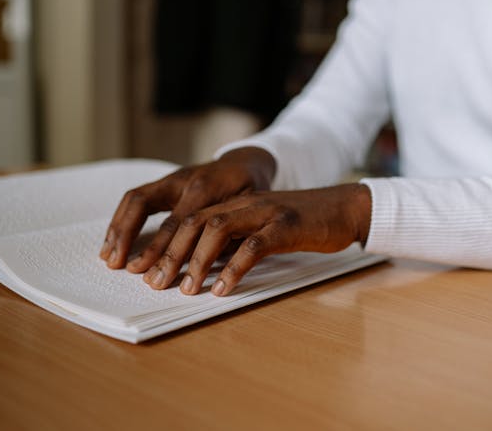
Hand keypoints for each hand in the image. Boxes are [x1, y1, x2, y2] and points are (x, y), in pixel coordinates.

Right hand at [99, 147, 275, 270]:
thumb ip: (230, 232)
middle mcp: (182, 180)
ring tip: (108, 256)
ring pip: (134, 199)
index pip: (177, 222)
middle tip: (117, 265)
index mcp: (205, 188)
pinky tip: (114, 240)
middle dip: (127, 236)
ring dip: (118, 228)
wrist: (245, 162)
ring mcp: (171, 178)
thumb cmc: (249, 189)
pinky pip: (136, 198)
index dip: (162, 250)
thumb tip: (208, 263)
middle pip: (144, 205)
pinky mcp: (165, 182)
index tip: (150, 272)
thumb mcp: (249, 209)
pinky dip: (122, 219)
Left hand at [140, 183, 371, 295]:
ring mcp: (265, 212)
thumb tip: (206, 267)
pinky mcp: (286, 226)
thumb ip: (236, 240)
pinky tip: (223, 289)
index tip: (145, 268)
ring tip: (185, 288)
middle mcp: (245, 203)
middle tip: (155, 282)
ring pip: (217, 229)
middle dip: (170, 252)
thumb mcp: (263, 228)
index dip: (164, 242)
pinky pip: (254, 246)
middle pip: (195, 221)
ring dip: (196, 260)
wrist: (345, 208)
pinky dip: (235, 268)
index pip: (189, 218)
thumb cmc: (305, 223)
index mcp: (236, 203)